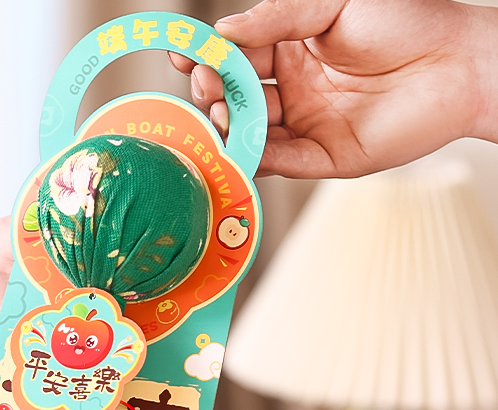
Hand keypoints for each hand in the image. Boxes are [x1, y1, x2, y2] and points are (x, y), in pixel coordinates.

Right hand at [172, 0, 490, 177]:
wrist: (460, 62)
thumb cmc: (408, 19)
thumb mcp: (333, 1)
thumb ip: (277, 16)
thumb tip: (224, 32)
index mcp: (292, 47)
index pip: (238, 56)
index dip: (208, 57)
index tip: (183, 55)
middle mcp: (294, 89)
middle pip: (237, 98)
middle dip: (214, 93)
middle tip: (205, 85)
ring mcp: (306, 124)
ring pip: (253, 133)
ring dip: (230, 128)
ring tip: (220, 116)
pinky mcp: (324, 157)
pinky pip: (282, 161)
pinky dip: (257, 157)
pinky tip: (240, 147)